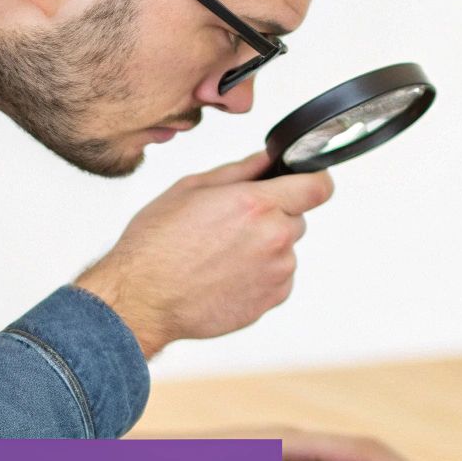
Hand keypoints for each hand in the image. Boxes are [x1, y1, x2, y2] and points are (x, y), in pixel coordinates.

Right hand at [75, 150, 333, 358]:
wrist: (143, 298)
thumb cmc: (157, 244)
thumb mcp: (192, 189)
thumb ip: (239, 171)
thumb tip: (267, 160)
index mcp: (256, 204)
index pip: (318, 186)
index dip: (313, 180)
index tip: (305, 182)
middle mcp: (274, 238)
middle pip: (297, 218)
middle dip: (273, 216)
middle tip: (232, 225)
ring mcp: (277, 272)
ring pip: (285, 249)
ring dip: (264, 248)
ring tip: (220, 255)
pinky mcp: (272, 300)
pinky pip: (278, 278)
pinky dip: (259, 275)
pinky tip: (225, 275)